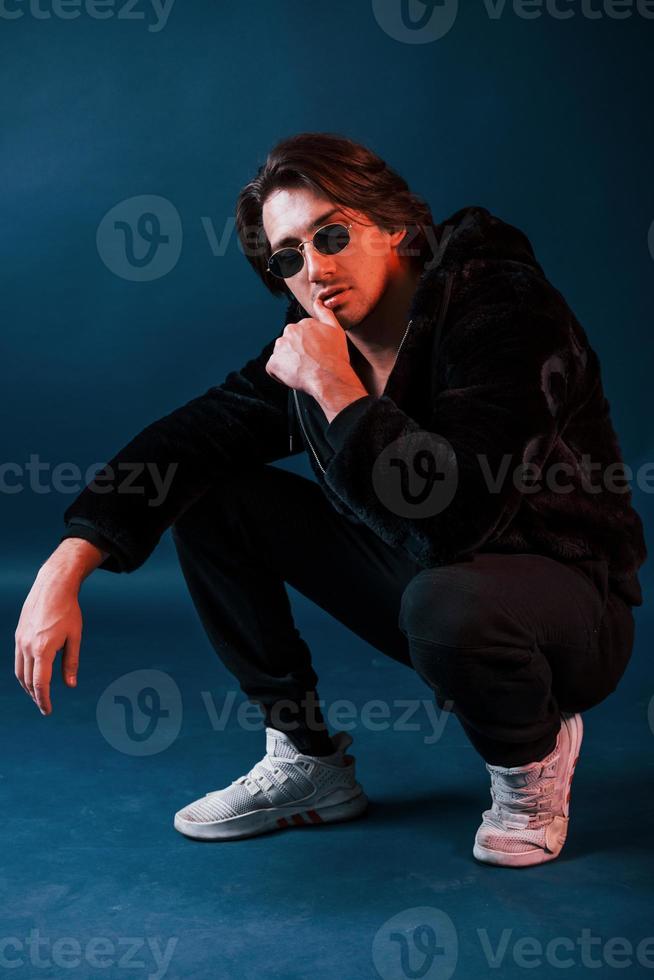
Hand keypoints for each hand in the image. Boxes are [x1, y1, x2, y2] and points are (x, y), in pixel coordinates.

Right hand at [14, 568, 82, 715]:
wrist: (52, 587)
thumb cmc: (68, 611)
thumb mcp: (75, 637)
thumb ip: (71, 662)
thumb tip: (70, 685)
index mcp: (43, 649)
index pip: (41, 683)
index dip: (44, 700)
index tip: (47, 711)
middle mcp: (27, 647)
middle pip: (28, 681)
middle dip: (36, 696)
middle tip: (44, 706)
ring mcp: (20, 641)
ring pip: (20, 673)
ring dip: (27, 687)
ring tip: (37, 695)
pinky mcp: (18, 635)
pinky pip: (18, 661)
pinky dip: (23, 673)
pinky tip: (32, 676)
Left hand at [265, 296, 363, 398]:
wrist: (329, 377)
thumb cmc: (335, 356)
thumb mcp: (336, 329)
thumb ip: (325, 313)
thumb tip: (318, 302)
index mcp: (302, 324)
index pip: (300, 335)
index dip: (308, 347)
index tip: (315, 354)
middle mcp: (289, 332)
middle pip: (289, 343)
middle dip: (297, 353)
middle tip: (309, 363)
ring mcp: (280, 347)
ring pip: (281, 355)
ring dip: (289, 362)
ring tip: (303, 370)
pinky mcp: (273, 363)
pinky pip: (273, 368)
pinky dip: (281, 373)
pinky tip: (294, 375)